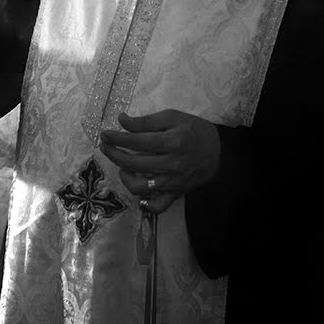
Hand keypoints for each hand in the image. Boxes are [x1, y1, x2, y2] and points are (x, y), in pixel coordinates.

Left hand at [99, 110, 219, 213]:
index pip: (135, 141)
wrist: (220, 152)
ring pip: (140, 186)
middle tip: (105, 146)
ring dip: (124, 176)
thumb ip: (146, 121)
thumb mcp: (173, 117)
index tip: (104, 134)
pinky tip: (137, 191)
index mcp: (171, 142)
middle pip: (133, 163)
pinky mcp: (176, 193)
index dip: (116, 138)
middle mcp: (171, 164)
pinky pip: (157, 206)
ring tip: (121, 166)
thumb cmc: (195, 131)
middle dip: (113, 154)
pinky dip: (144, 203)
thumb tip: (121, 121)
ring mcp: (173, 182)